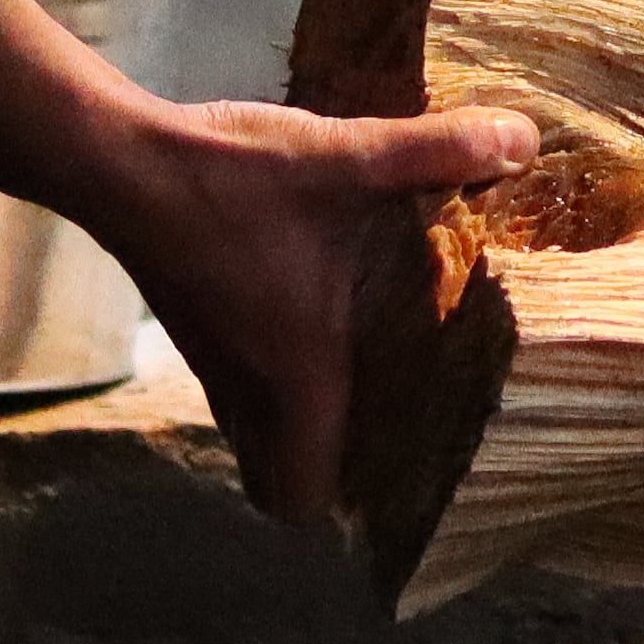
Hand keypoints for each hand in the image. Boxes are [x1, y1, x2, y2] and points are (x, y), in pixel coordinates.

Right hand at [73, 91, 536, 525]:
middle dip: (326, 470)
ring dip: (296, 420)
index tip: (397, 480)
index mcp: (294, 373)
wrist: (118, 158)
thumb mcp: (346, 157)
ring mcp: (210, 355)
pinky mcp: (192, 319)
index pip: (302, 495)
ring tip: (365, 375)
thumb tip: (526, 138)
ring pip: (256, 427)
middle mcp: (248, 382)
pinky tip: (308, 307)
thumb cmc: (229, 179)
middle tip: (389, 429)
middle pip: (277, 475)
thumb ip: (436, 150)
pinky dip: (268, 373)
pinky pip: (237, 381)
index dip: (345, 505)